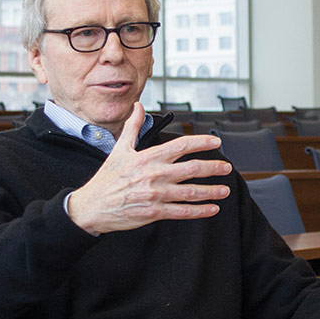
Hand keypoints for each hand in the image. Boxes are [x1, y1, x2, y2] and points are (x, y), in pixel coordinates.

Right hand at [67, 102, 233, 234]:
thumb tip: (139, 106)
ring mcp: (155, 194)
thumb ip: (133, 127)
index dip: (201, 143)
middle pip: (192, 169)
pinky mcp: (154, 212)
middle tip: (227, 167)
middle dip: (213, 167)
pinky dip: (199, 211)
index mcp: (148, 158)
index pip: (180, 146)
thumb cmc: (106, 179)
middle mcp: (155, 175)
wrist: (91, 206)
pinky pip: (182, 211)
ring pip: (190, 192)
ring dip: (211, 191)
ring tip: (225, 189)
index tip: (216, 142)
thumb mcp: (119, 149)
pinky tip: (212, 209)